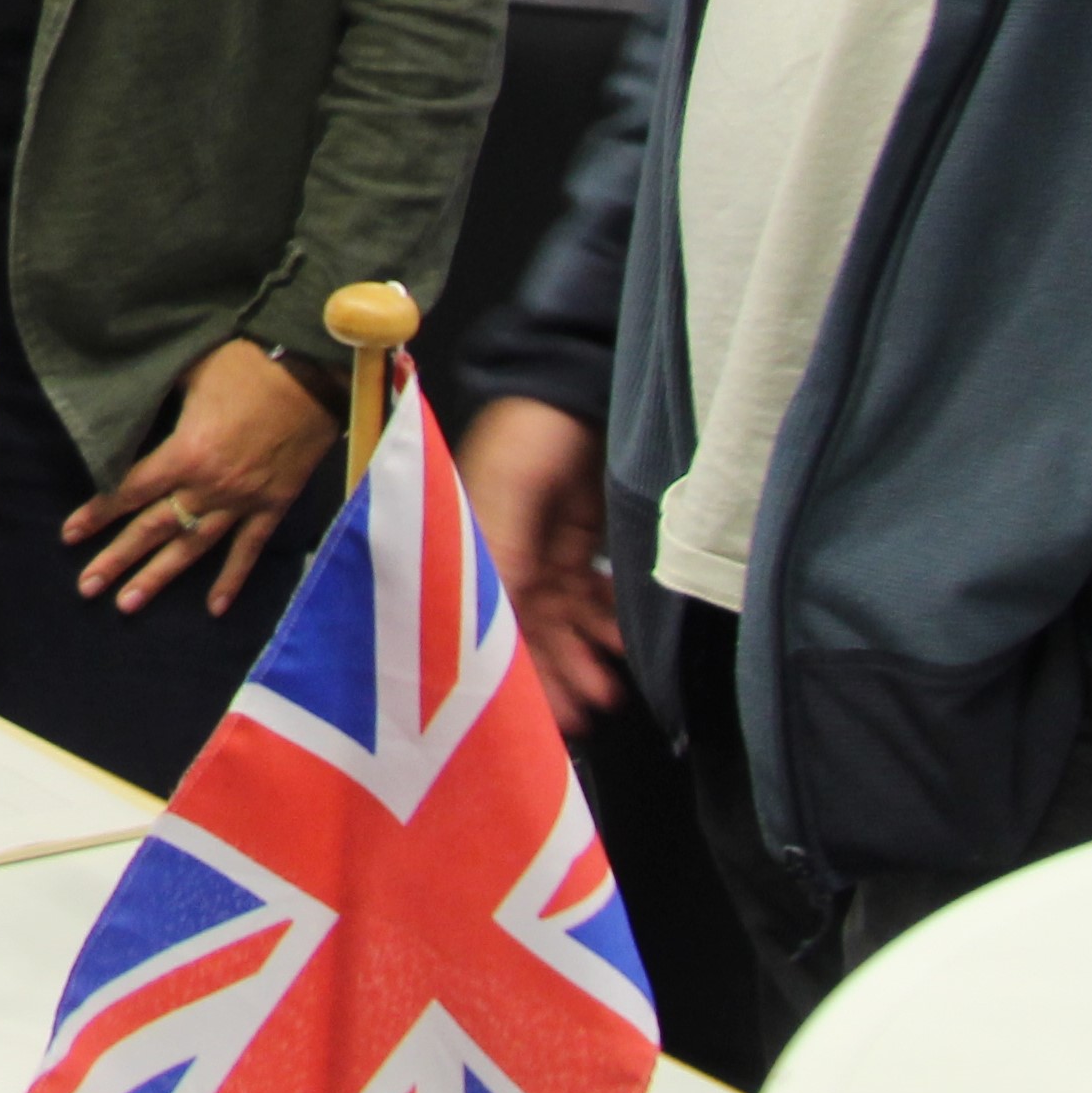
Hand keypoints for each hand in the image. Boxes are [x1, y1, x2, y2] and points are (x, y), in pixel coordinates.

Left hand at [67, 341, 340, 617]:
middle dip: (116, 559)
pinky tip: (214, 608)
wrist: (316, 374)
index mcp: (185, 452)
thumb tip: (125, 406)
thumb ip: (158, 397)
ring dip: (158, 577)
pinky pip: (248, 549)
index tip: (69, 536)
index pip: (129, 490)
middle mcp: (208, 486)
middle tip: (85, 588)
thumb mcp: (190, 370)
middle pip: (153, 528)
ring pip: (192, 547)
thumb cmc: (249, 365)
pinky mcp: (273, 505)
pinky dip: (231, 579)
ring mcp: (242, 500)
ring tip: (127, 605)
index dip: (97, 513)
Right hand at [462, 396, 627, 734]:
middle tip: (582, 713)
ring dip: (581, 654)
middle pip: (523, 627)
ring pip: (558, 619)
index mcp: (471, 542)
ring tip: (609, 690)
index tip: (532, 709)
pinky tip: (620, 641)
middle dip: (552, 672)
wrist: (582, 378)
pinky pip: (587, 594)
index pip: (484, 617)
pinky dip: (604, 620)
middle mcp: (501, 551)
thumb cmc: (533, 423)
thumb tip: (498, 620)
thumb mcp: (510, 486)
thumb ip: (503, 549)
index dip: (508, 665)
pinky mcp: (574, 540)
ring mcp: (539, 547)